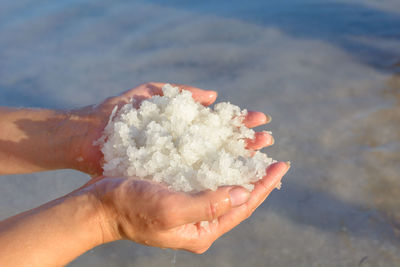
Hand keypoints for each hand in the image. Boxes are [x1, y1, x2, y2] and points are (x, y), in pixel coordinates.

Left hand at [69, 82, 273, 175]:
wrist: (87, 137)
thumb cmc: (117, 113)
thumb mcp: (150, 95)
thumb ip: (180, 92)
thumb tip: (214, 97)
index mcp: (182, 124)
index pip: (218, 124)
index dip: (239, 122)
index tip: (260, 120)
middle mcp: (182, 145)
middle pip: (220, 143)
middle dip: (244, 141)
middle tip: (267, 140)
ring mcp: (175, 163)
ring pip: (212, 162)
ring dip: (236, 159)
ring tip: (258, 156)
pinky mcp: (165, 179)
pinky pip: (194, 180)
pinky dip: (213, 179)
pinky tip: (232, 179)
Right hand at [87, 162, 288, 252]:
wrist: (99, 205)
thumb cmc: (130, 207)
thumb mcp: (170, 208)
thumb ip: (207, 204)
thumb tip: (243, 194)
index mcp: (202, 230)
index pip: (242, 207)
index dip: (263, 185)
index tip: (281, 165)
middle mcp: (199, 221)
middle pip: (237, 197)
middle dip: (256, 176)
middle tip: (274, 157)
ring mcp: (190, 207)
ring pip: (224, 185)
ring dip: (240, 167)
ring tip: (255, 150)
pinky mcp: (179, 193)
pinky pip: (207, 178)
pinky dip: (220, 164)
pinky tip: (226, 151)